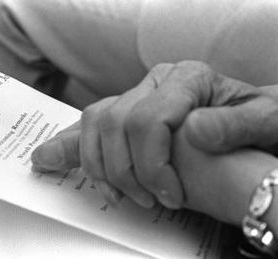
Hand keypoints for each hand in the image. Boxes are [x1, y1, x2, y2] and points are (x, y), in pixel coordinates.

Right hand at [31, 61, 264, 208]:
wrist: (252, 123)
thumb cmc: (259, 121)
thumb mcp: (265, 120)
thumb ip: (236, 124)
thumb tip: (195, 130)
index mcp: (188, 78)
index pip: (147, 120)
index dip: (150, 165)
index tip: (169, 197)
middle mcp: (158, 81)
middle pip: (115, 122)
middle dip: (124, 171)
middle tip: (146, 202)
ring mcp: (140, 94)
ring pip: (95, 122)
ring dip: (96, 164)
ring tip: (115, 195)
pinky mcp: (130, 110)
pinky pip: (92, 124)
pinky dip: (75, 147)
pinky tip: (54, 157)